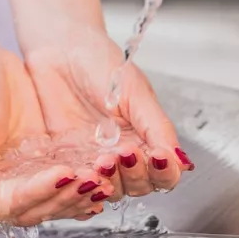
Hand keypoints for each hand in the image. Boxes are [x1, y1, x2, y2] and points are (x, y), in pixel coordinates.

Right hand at [0, 45, 114, 229]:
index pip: (10, 204)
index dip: (40, 192)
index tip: (64, 173)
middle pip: (35, 208)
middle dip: (66, 197)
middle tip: (94, 180)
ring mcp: (18, 178)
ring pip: (52, 200)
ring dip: (79, 195)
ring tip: (104, 182)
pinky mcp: (37, 165)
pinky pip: (62, 183)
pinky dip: (81, 185)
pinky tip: (103, 182)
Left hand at [24, 30, 194, 204]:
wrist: (58, 47)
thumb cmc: (98, 62)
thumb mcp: (134, 91)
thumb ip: (157, 127)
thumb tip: (180, 159)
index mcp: (146, 139)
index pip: (165, 173)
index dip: (164, 172)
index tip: (157, 156)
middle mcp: (123, 154)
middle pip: (140, 187)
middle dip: (135, 175)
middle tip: (125, 152)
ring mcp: (94, 160)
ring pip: (110, 190)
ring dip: (109, 180)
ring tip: (103, 159)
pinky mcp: (66, 161)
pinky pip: (76, 184)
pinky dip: (81, 183)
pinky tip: (80, 171)